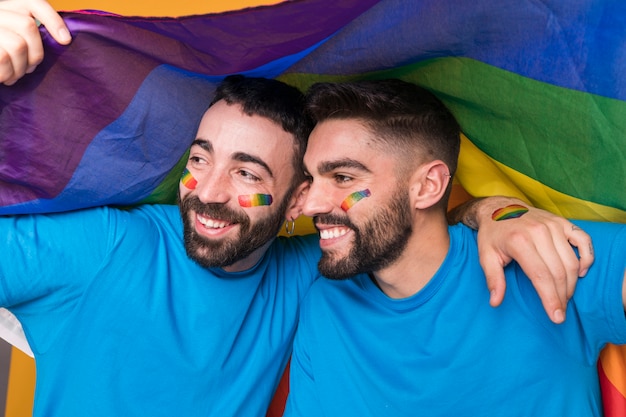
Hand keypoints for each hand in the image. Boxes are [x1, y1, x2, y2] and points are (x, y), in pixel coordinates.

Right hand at [0, 0, 70, 84]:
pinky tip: (5, 78)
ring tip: (15, 75)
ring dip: (21, 67)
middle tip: (30, 68)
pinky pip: (3, 58)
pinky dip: (8, 73)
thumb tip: (63, 40)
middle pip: (28, 25)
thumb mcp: (15, 40)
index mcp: (7, 9)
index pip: (32, 2)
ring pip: (18, 45)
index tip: (66, 40)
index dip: (52, 19)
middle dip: (36, 53)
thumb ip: (32, 37)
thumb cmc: (3, 56)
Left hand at [472, 196, 593, 323]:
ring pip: (572, 261)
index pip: (541, 276)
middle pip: (559, 272)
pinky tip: (581, 272)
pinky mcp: (562, 222)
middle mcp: (539, 232)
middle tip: (559, 311)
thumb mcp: (485, 256)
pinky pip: (584, 240)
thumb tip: (495, 302)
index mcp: (519, 241)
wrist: (499, 207)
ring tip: (565, 297)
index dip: (550, 299)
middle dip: (562, 296)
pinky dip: (587, 258)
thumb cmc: (492, 234)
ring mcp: (553, 225)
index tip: (556, 317)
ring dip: (572, 283)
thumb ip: (493, 279)